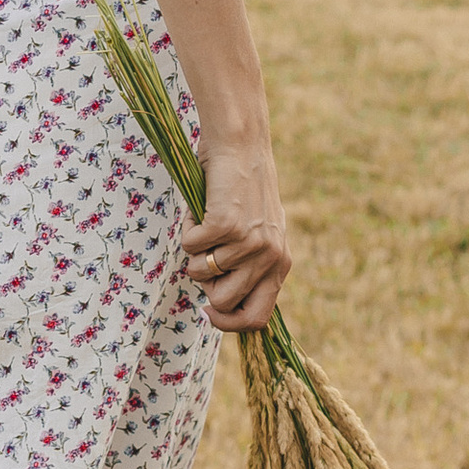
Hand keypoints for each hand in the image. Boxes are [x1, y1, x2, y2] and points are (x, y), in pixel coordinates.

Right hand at [180, 136, 290, 332]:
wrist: (242, 146)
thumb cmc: (245, 191)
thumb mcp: (261, 234)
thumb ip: (251, 269)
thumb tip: (220, 305)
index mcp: (281, 264)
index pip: (257, 319)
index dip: (228, 323)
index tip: (208, 310)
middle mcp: (269, 257)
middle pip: (223, 301)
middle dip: (204, 283)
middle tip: (205, 255)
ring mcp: (248, 242)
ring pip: (199, 272)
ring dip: (193, 249)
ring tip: (205, 223)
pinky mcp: (225, 224)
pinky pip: (189, 246)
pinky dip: (187, 228)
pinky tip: (200, 210)